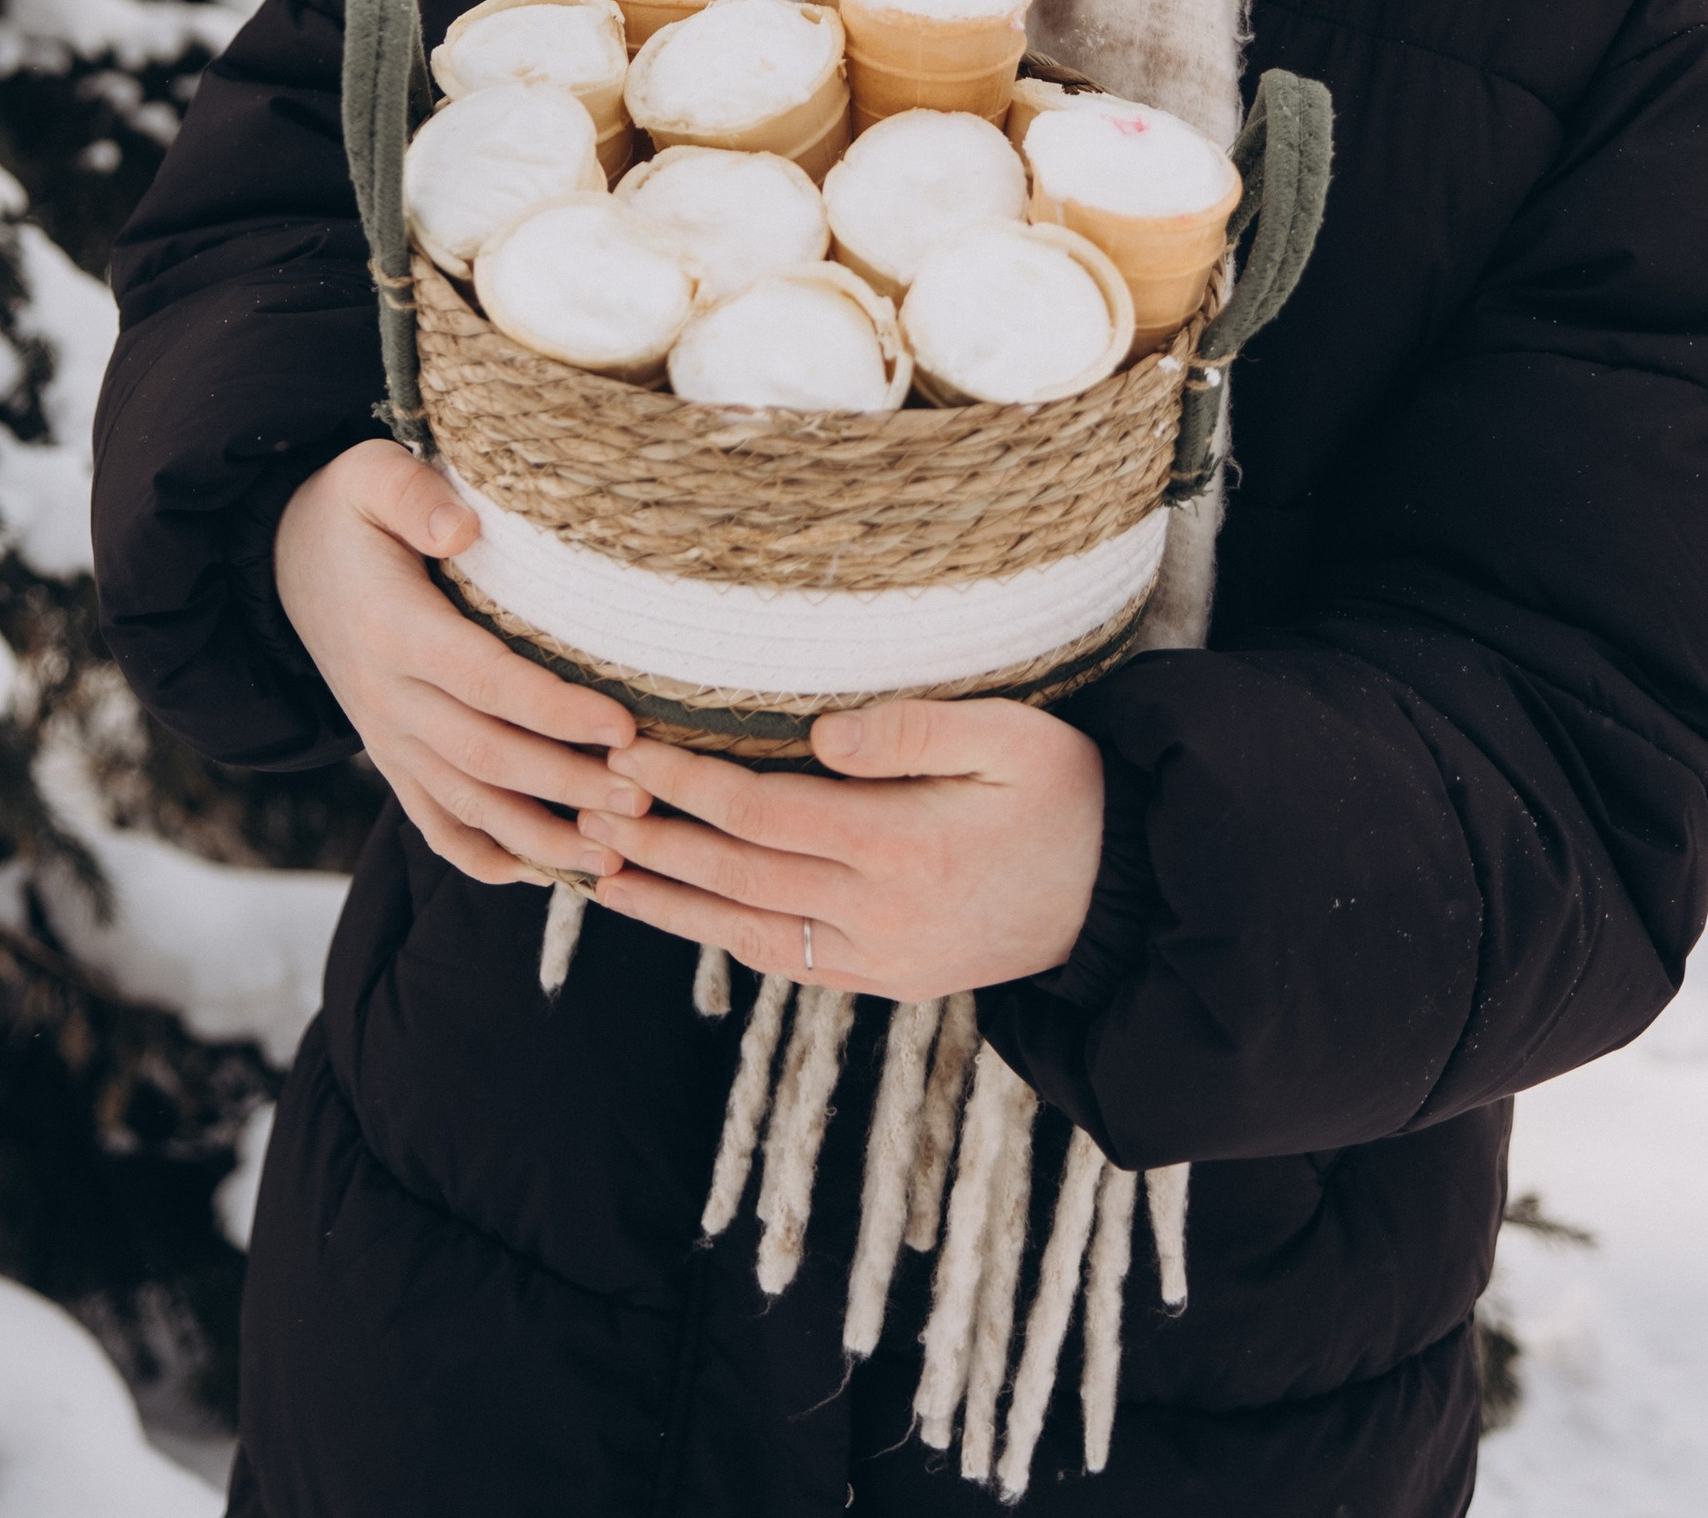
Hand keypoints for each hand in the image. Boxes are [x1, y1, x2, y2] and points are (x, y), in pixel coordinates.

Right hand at [273, 443, 639, 886]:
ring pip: (467, 806)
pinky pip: (435, 825)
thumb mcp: (369, 475)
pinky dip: (488, 858)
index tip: (623, 725)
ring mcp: (387, 738)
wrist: (284, 563)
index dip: (553, 709)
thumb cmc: (350, 512)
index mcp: (393, 628)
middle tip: (646, 797)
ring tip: (616, 854)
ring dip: (541, 836)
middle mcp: (387, 698)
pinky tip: (545, 873)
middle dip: (569, 783)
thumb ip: (412, 494)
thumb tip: (464, 528)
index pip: (484, 681)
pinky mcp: (392, 759)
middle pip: (487, 756)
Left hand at [579, 695, 1105, 999]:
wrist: (1125, 893)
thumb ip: (914, 729)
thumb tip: (819, 732)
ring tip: (593, 871)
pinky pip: (788, 961)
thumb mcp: (1011, 734)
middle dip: (653, 840)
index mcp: (904, 846)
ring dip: (664, 903)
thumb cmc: (1067, 791)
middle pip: (736, 878)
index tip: (628, 751)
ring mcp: (883, 957)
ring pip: (746, 931)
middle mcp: (882, 914)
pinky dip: (722, 936)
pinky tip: (679, 911)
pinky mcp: (890, 978)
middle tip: (582, 805)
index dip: (686, 784)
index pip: (762, 814)